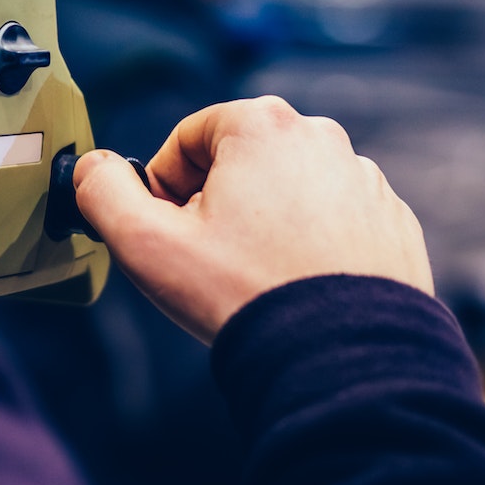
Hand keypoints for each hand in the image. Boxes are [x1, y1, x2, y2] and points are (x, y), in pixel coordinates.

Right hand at [74, 97, 434, 344]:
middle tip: (207, 260)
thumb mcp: (144, 242)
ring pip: (287, 191)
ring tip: (253, 280)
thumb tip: (93, 167)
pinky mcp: (390, 223)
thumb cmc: (242, 294)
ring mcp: (364, 180)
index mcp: (262, 124)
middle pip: (239, 161)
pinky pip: (333, 222)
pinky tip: (294, 289)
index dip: (164, 186)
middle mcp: (322, 138)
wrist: (342, 359)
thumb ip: (102, 191)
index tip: (169, 231)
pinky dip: (309, 247)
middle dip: (215, 204)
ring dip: (263, 225)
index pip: (187, 139)